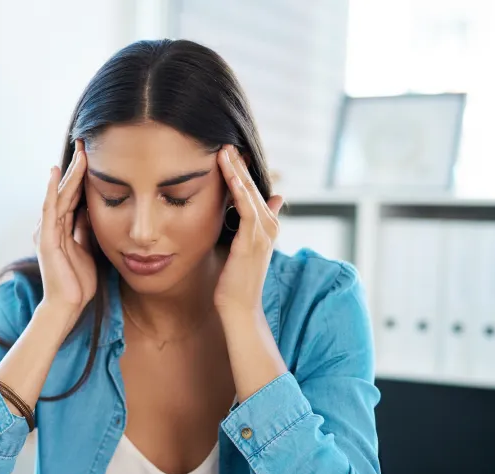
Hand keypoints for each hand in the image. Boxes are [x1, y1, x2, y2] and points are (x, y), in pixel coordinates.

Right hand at [34, 139, 95, 324]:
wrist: (67, 307)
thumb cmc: (78, 283)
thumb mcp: (88, 249)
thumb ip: (86, 230)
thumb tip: (90, 212)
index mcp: (62, 229)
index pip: (74, 196)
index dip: (83, 176)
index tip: (94, 156)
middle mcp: (51, 226)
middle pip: (66, 190)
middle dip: (77, 167)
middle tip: (85, 143)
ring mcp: (47, 231)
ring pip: (60, 195)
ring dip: (69, 173)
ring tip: (78, 152)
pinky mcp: (46, 239)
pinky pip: (49, 209)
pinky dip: (52, 190)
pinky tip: (56, 173)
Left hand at [214, 144, 283, 313]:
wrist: (240, 309)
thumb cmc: (236, 282)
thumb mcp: (243, 250)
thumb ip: (249, 228)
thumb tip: (263, 208)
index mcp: (265, 227)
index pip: (254, 192)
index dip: (243, 172)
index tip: (229, 153)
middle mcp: (268, 227)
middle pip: (254, 188)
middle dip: (240, 165)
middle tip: (227, 143)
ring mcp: (262, 234)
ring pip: (251, 194)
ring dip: (238, 172)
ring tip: (225, 151)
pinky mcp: (252, 242)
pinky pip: (248, 210)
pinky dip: (240, 192)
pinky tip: (232, 177)